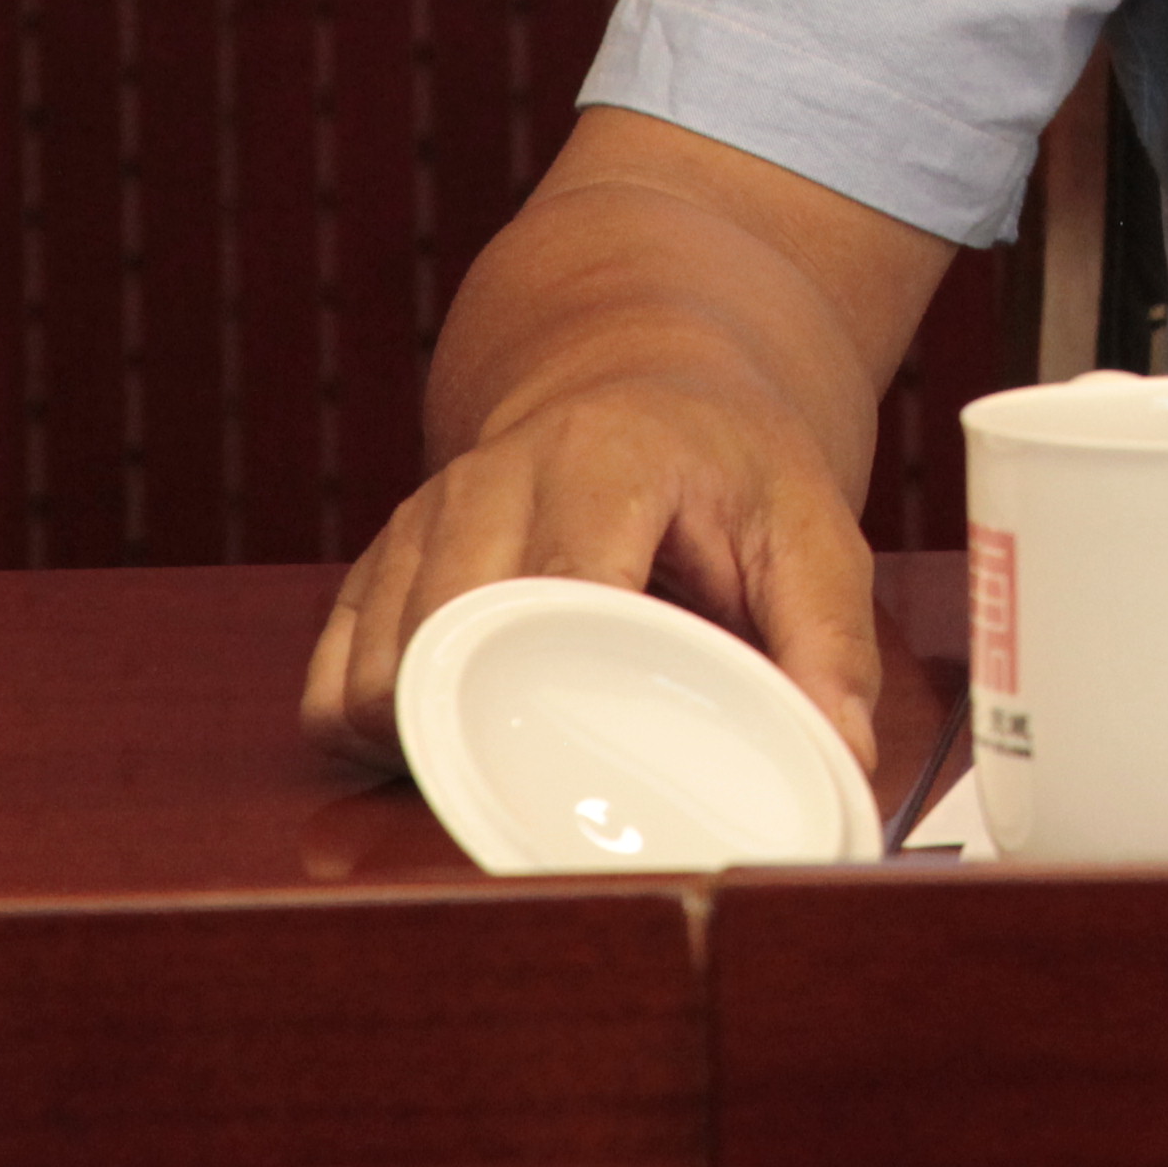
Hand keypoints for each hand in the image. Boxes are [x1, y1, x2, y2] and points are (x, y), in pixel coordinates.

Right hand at [297, 362, 888, 775]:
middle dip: (489, 731)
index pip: (557, 583)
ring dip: (425, 742)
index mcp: (604, 458)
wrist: (642, 373)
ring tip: (509, 770)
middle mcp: (491, 479)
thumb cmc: (730, 464)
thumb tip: (839, 756)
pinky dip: (366, 733)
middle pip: (444, 640)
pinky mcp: (380, 563)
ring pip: (372, 671)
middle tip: (560, 792)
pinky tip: (444, 749)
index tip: (597, 766)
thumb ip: (830, 641)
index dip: (566, 680)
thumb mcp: (811, 529)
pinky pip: (328, 678)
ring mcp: (423, 520)